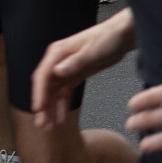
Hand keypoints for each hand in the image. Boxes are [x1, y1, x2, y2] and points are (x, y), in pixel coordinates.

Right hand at [30, 12, 135, 127]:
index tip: (39, 109)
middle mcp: (58, 61)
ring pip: (54, 92)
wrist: (122, 35)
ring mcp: (65, 69)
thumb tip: (57, 71)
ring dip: (52, 109)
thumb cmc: (108, 38)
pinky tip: (62, 118)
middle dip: (44, 106)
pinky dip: (63, 105)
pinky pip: (65, 92)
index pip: (43, 75)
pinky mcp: (75, 75)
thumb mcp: (93, 51)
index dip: (39, 93)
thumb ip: (75, 62)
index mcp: (58, 53)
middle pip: (46, 86)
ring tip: (51, 126)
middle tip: (43, 124)